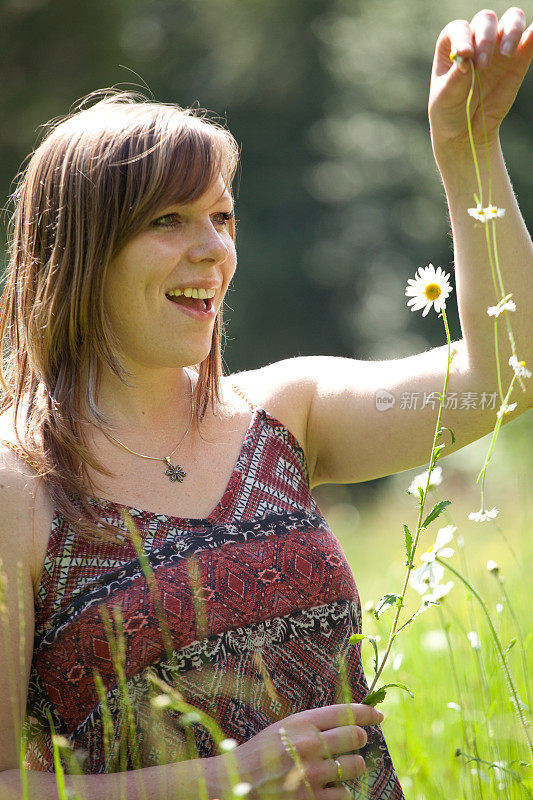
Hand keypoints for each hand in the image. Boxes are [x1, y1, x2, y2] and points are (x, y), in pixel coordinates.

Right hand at [221, 703, 382, 799]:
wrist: (234, 784)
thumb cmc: (259, 754)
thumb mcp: (283, 728)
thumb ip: (311, 725)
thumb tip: (345, 721)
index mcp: (302, 722)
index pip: (345, 712)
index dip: (367, 713)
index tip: (378, 715)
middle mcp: (310, 745)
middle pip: (355, 736)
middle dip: (359, 739)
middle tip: (355, 742)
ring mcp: (312, 774)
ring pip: (354, 765)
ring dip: (352, 766)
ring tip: (340, 766)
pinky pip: (344, 793)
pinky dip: (340, 791)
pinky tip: (328, 787)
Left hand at [428, 8, 532, 153]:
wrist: (468, 130)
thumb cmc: (450, 110)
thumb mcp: (446, 97)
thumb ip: (456, 77)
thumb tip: (466, 57)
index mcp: (453, 44)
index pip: (459, 29)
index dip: (462, 37)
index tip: (465, 54)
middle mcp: (477, 39)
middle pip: (486, 21)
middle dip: (485, 38)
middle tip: (483, 65)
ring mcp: (499, 46)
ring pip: (511, 19)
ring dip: (512, 30)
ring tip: (507, 54)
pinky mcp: (519, 58)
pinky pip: (530, 39)